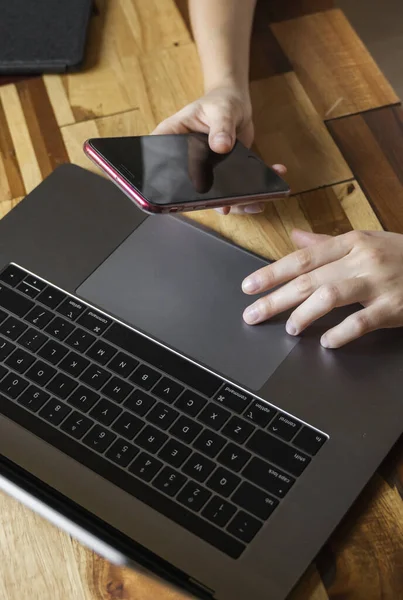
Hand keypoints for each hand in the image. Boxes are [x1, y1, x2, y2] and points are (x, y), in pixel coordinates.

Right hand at [153, 83, 285, 213]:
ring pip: (216, 194)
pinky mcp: (223, 174)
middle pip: (190, 187)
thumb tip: (221, 146)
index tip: (186, 198)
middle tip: (227, 208)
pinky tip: (271, 181)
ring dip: (238, 201)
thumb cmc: (221, 102)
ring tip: (256, 203)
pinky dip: (254, 190)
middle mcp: (185, 161)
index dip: (167, 183)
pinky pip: (235, 188)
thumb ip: (221, 127)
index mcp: (172, 140)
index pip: (160, 162)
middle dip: (211, 201)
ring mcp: (204, 171)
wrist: (236, 104)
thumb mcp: (221, 110)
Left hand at [242, 229, 402, 347]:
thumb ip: (326, 243)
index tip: (249, 286)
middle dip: (276, 298)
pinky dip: (341, 333)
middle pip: (309, 279)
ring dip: (304, 314)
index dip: (272, 272)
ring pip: (330, 297)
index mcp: (352, 242)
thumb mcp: (365, 241)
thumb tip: (294, 238)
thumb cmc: (399, 255)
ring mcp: (379, 283)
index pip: (303, 258)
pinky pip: (361, 322)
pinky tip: (327, 342)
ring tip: (290, 328)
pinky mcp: (394, 307)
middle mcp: (362, 259)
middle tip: (253, 314)